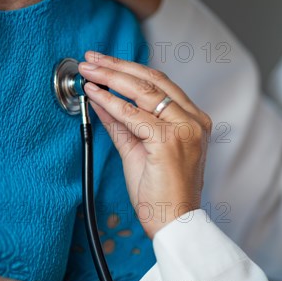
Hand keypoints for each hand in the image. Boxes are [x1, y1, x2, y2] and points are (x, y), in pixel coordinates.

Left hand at [78, 51, 211, 237]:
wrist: (173, 222)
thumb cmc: (159, 191)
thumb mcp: (137, 148)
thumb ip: (121, 123)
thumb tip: (100, 100)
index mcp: (192, 119)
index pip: (158, 83)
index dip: (128, 69)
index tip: (103, 62)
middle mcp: (193, 120)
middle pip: (151, 79)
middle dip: (116, 66)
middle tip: (90, 59)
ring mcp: (184, 129)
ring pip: (143, 91)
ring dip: (110, 77)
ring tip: (88, 70)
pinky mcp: (169, 141)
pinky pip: (133, 115)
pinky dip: (110, 102)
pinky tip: (93, 93)